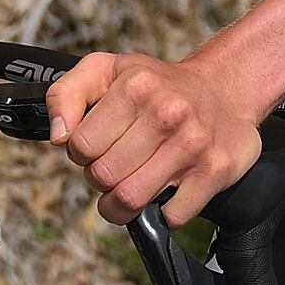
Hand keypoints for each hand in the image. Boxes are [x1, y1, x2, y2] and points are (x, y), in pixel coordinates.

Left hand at [46, 48, 266, 224]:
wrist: (225, 90)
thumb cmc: (159, 86)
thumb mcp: (107, 69)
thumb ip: (66, 93)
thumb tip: (58, 136)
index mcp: (137, 86)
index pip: (81, 145)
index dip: (81, 152)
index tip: (98, 146)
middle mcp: (167, 113)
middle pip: (103, 176)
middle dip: (100, 178)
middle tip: (114, 166)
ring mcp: (193, 144)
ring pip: (131, 200)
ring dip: (121, 205)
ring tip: (128, 187)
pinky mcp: (216, 171)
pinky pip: (172, 215)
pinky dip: (163, 214)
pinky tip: (165, 192)